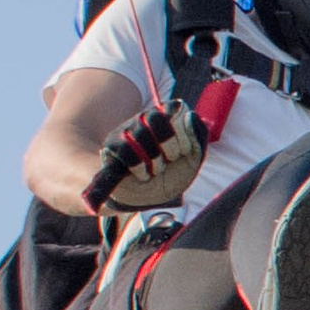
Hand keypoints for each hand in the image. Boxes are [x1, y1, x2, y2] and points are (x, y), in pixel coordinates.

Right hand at [81, 100, 204, 214]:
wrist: (145, 200)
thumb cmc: (170, 175)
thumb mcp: (193, 159)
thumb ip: (198, 135)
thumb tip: (190, 114)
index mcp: (166, 116)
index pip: (176, 109)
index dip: (184, 133)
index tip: (185, 151)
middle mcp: (143, 119)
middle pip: (155, 117)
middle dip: (169, 143)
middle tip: (170, 159)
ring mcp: (124, 132)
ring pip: (139, 134)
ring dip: (154, 159)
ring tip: (155, 171)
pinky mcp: (110, 149)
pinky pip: (124, 151)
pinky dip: (139, 168)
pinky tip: (143, 176)